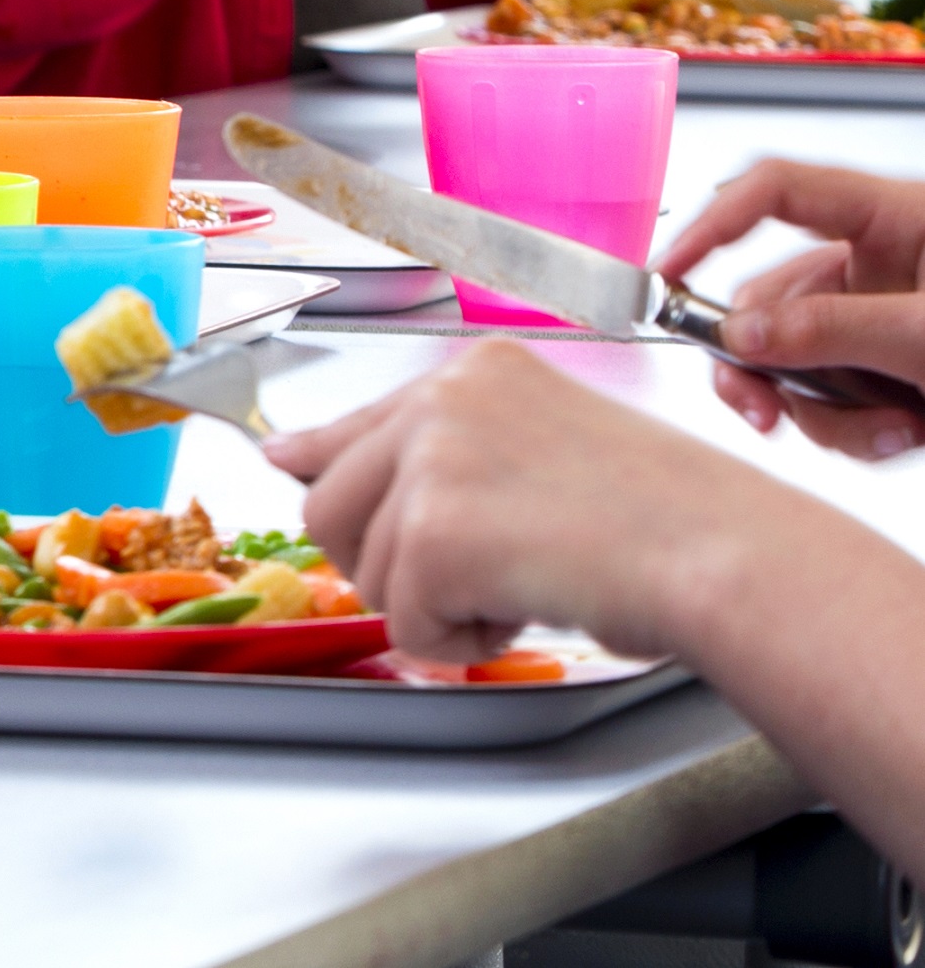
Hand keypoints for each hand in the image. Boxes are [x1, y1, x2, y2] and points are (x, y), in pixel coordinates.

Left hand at [268, 337, 789, 671]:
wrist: (727, 555)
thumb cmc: (667, 519)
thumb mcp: (540, 455)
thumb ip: (430, 452)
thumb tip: (291, 456)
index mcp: (475, 375)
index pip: (356, 424)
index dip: (321, 461)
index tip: (291, 463)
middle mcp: (442, 402)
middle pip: (330, 505)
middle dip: (385, 563)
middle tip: (469, 582)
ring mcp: (434, 462)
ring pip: (362, 568)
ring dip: (434, 604)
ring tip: (523, 585)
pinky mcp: (434, 532)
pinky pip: (408, 622)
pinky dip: (462, 642)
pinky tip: (528, 608)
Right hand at [661, 159, 924, 457]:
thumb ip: (834, 333)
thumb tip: (739, 336)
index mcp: (895, 216)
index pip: (775, 191)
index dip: (713, 223)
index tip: (668, 276)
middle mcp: (882, 260)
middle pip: (772, 294)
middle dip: (763, 360)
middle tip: (757, 412)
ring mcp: (888, 316)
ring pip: (802, 357)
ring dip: (829, 408)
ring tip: (895, 435)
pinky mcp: (898, 367)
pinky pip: (842, 392)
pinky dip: (861, 424)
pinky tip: (910, 435)